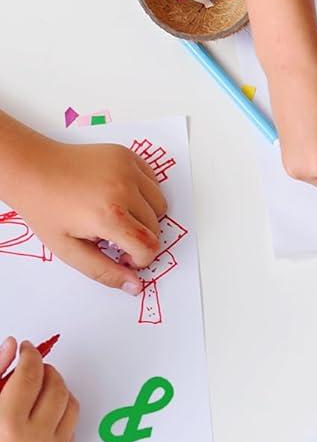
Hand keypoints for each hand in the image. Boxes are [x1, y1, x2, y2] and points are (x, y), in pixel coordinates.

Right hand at [0, 338, 79, 441]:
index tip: (27, 349)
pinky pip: (72, 425)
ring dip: (58, 388)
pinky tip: (44, 409)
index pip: (30, 377)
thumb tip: (13, 345)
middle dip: (46, 370)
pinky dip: (62, 411)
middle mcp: (35, 439)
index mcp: (8, 425)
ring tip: (40, 386)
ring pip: (71, 404)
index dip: (30, 356)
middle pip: (55, 387)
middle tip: (34, 366)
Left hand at [4, 135, 166, 291]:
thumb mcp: (68, 249)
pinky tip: (119, 196)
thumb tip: (134, 286)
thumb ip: (104, 271)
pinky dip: (144, 194)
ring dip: (145, 216)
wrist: (31, 168)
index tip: (124, 256)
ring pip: (160, 206)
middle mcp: (122, 190)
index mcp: (107, 216)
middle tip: (113, 235)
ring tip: (118, 215)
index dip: (139, 259)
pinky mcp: (127, 156)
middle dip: (139, 238)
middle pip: (155, 228)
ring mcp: (127, 169)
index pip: (149, 247)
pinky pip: (154, 183)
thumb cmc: (45, 207)